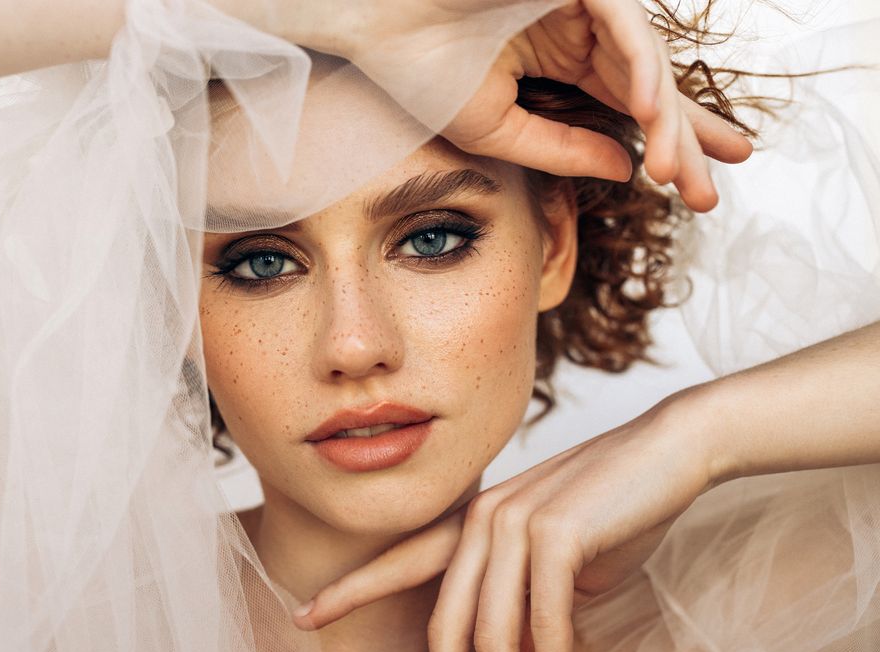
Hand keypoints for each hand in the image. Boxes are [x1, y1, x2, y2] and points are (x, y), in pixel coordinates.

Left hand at [291, 391, 719, 651]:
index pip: (403, 561)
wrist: (670, 450)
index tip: (305, 613)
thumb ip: (526, 597)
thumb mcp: (561, 559)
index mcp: (476, 520)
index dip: (350, 589)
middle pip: (448, 620)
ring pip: (492, 629)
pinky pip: (545, 618)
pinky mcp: (556, 532)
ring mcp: (516, 521)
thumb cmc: (616, 506)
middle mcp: (485, 518)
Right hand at [439, 0, 750, 211]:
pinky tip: (649, 116)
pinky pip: (622, 24)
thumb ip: (561, 150)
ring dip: (664, 120)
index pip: (631, 102)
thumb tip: (627, 170)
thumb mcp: (497, 130)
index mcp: (564, 57)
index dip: (667, 145)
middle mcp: (582, 26)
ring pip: (645, 61)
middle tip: (710, 194)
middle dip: (686, 140)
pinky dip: (640, 69)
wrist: (373, 24)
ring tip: (677, 174)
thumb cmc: (420, 69)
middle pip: (652, 85)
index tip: (693, 192)